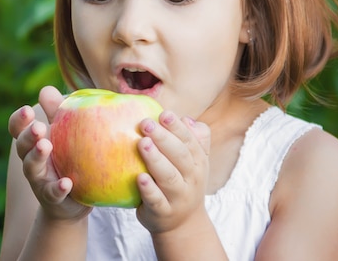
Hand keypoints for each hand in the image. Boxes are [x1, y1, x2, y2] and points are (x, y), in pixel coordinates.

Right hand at [8, 86, 91, 221]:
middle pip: (22, 147)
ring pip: (32, 168)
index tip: (28, 110)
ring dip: (36, 156)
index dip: (19, 120)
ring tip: (46, 146)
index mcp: (32, 141)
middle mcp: (31, 159)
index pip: (17, 128)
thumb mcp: (64, 132)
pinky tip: (66, 183)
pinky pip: (52, 193)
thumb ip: (57, 112)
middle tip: (38, 127)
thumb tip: (46, 89)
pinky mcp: (53, 198)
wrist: (74, 200)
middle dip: (28, 136)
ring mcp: (40, 180)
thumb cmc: (68, 157)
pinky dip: (57, 188)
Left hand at [135, 111, 210, 233]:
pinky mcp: (163, 212)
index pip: (189, 141)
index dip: (177, 127)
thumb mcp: (195, 162)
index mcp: (197, 162)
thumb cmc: (183, 183)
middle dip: (164, 138)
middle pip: (180, 156)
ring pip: (168, 177)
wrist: (183, 224)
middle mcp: (191, 178)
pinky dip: (149, 190)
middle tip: (146, 123)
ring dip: (155, 160)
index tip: (164, 114)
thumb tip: (187, 119)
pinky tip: (139, 178)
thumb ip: (195, 139)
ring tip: (142, 144)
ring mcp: (178, 197)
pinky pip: (156, 200)